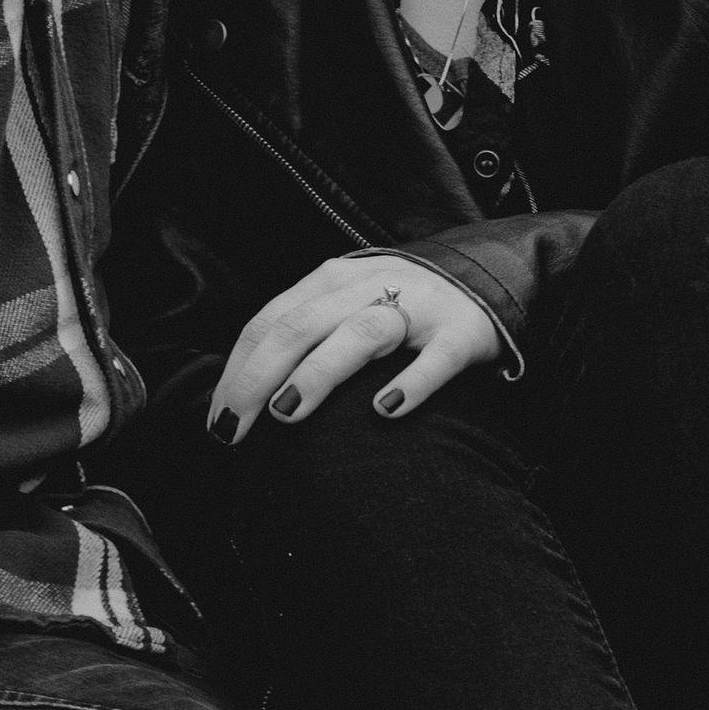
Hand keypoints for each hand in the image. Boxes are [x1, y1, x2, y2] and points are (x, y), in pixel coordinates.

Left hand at [207, 253, 505, 437]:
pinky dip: (411, 381)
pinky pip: (435, 358)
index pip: (270, 321)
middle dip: (258, 377)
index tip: (219, 419)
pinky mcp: (461, 334)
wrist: (490, 281)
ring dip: (318, 373)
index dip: (238, 369)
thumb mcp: (347, 305)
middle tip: (235, 429)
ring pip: (359, 333)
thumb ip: (305, 337)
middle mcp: (370, 286)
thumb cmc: (402, 309)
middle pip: (301, 326)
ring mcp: (418, 308)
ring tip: (287, 413)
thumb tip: (245, 396)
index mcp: (333, 280)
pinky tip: (386, 409)